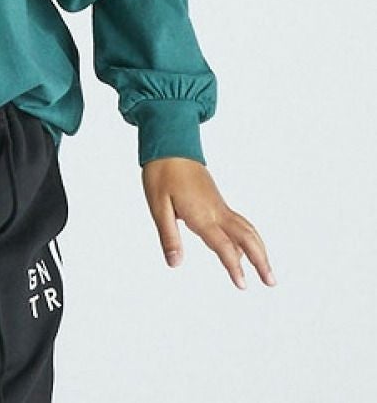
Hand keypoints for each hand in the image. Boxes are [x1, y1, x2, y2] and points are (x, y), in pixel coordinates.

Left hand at [141, 157, 276, 289]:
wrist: (170, 144)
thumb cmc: (161, 173)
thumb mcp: (158, 206)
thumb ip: (169, 236)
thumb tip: (175, 263)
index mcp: (202, 215)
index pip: (224, 245)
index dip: (234, 267)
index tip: (243, 285)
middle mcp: (216, 211)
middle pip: (247, 237)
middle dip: (261, 260)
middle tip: (271, 281)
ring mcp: (218, 205)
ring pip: (246, 228)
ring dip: (258, 249)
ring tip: (265, 269)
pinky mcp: (216, 200)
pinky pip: (237, 222)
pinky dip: (246, 238)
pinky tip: (242, 249)